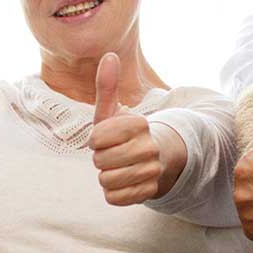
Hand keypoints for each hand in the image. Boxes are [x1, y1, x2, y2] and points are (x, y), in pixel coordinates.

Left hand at [88, 53, 162, 205]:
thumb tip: (109, 55)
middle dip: (100, 158)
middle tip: (112, 154)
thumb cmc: (125, 133)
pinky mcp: (150, 192)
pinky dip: (113, 193)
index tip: (105, 137)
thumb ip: (107, 85)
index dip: (95, 139)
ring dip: (106, 175)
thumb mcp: (113, 111)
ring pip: (106, 180)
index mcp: (139, 124)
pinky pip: (115, 197)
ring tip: (117, 167)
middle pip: (99, 161)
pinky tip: (123, 182)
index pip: (97, 137)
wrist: (157, 158)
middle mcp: (150, 147)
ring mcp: (152, 171)